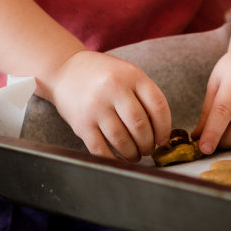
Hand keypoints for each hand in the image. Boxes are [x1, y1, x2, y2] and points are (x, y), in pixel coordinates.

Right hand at [37, 49, 170, 161]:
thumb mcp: (127, 74)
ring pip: (122, 141)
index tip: (162, 139)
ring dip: (133, 154)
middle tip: (148, 149)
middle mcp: (114, 89)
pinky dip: (113, 159)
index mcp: (131, 76)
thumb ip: (144, 96)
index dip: (164, 128)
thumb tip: (160, 132)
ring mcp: (96, 107)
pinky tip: (118, 159)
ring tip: (135, 155)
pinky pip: (101, 150)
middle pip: (140, 125)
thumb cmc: (103, 75)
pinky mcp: (81, 124)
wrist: (65, 71)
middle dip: (148, 144)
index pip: (158, 106)